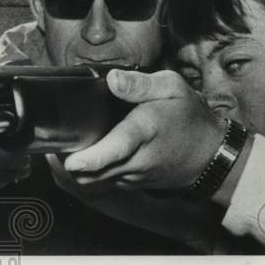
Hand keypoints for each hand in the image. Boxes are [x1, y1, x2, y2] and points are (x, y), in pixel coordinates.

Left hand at [62, 69, 225, 190]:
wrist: (210, 155)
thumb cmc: (189, 118)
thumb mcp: (172, 88)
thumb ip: (140, 84)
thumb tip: (111, 79)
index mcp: (143, 131)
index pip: (114, 149)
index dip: (90, 158)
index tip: (69, 161)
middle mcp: (136, 159)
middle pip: (93, 171)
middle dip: (69, 160)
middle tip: (53, 142)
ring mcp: (132, 176)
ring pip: (94, 179)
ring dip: (78, 167)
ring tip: (68, 145)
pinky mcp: (130, 185)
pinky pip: (102, 181)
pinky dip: (90, 171)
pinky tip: (87, 152)